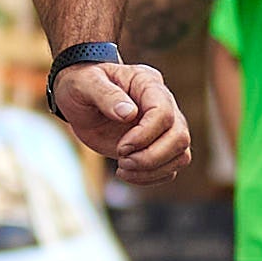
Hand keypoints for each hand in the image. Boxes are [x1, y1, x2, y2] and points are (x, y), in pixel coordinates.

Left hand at [52, 57, 192, 184]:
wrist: (80, 98)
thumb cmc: (82, 85)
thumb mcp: (85, 83)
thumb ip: (105, 94)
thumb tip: (129, 113)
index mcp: (148, 83)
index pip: (164, 113)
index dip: (146, 135)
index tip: (120, 147)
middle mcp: (164, 104)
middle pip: (179, 137)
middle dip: (152, 157)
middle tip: (122, 161)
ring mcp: (164, 127)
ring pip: (181, 155)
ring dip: (152, 170)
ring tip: (122, 168)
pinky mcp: (158, 145)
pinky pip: (170, 168)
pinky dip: (150, 177)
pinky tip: (126, 172)